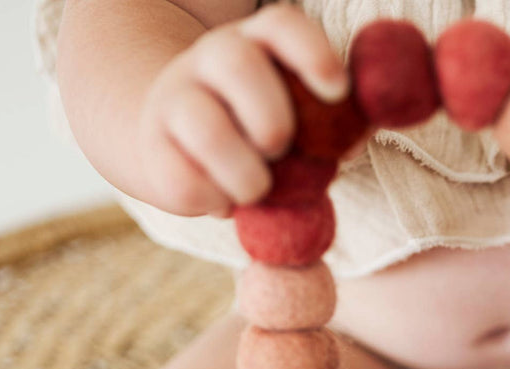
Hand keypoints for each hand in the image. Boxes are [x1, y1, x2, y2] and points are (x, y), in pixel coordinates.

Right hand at [136, 5, 347, 215]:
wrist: (181, 145)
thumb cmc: (261, 130)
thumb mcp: (302, 116)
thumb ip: (336, 122)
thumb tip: (357, 136)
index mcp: (259, 43)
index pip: (281, 26)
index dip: (311, 53)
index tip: (337, 91)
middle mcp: (212, 59)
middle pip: (236, 64)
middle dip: (271, 116)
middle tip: (283, 149)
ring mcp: (176, 99)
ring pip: (202, 124)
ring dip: (244, 172)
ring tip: (258, 189)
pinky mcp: (153, 148)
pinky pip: (182, 178)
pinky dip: (213, 201)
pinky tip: (225, 201)